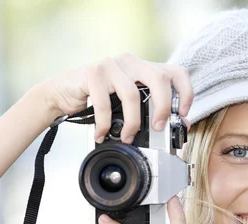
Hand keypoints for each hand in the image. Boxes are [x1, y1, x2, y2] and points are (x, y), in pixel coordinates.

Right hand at [40, 53, 193, 143]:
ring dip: (133, 123)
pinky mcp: (92, 73)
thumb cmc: (97, 99)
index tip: (183, 114)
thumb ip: (150, 109)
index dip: (186, 92)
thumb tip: (178, 124)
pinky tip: (101, 134)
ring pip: (132, 94)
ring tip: (127, 138)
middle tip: (157, 128)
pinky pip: (105, 103)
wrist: (61, 93)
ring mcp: (111, 65)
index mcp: (143, 67)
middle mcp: (130, 62)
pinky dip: (104, 124)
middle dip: (163, 108)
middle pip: (159, 79)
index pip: (176, 72)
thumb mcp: (127, 104)